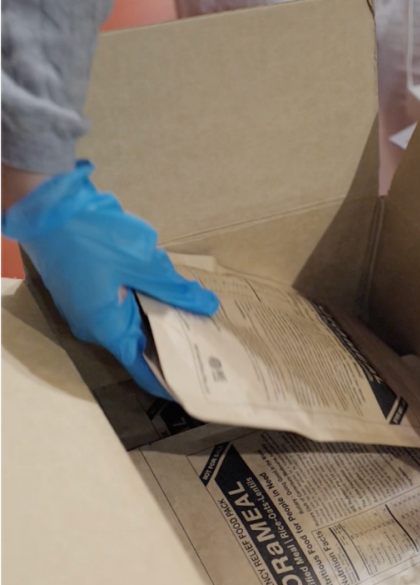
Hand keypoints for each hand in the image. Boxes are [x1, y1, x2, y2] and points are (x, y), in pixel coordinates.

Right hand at [2, 161, 218, 397]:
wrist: (46, 202)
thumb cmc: (91, 236)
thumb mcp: (143, 263)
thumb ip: (176, 289)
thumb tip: (207, 307)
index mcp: (106, 328)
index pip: (141, 367)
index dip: (167, 377)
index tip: (193, 382)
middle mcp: (94, 324)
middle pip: (139, 341)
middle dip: (172, 340)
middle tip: (208, 340)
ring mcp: (86, 305)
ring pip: (131, 317)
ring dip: (158, 314)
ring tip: (195, 313)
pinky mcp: (85, 286)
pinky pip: (119, 300)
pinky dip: (143, 297)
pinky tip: (166, 287)